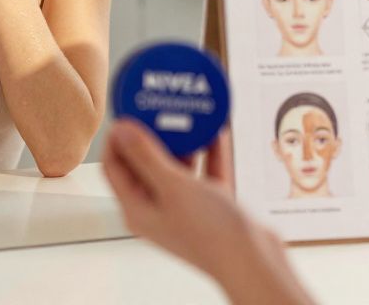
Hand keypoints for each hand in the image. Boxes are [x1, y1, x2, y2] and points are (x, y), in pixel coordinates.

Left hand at [102, 121, 305, 302]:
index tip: (129, 110)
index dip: (117, 137)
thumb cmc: (210, 233)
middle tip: (162, 106)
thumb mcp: (173, 186)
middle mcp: (156, 208)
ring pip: (178, 166)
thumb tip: (120, 128)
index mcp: (137, 208)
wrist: (254, 262)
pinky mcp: (209, 208)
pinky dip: (210, 152)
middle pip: (145, 163)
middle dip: (153, 133)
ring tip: (191, 113)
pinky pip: (205, 172)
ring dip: (185, 140)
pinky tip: (217, 129)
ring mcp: (183, 208)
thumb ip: (146, 155)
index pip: (113, 166)